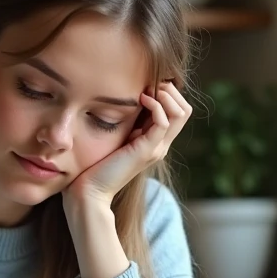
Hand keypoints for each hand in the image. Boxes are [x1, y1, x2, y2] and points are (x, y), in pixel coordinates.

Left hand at [64, 81, 191, 210]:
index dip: (168, 93)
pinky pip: (163, 121)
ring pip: (180, 113)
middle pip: (185, 109)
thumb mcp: (117, 137)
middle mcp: (161, 145)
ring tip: (144, 92)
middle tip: (148, 85)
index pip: (180, 111)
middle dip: (170, 90)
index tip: (146, 85)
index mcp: (156, 142)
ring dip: (165, 95)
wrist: (91, 192)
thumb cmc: (97, 165)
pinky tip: (139, 100)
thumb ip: (127, 123)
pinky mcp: (147, 150)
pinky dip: (155, 105)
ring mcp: (157, 148)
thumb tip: (127, 98)